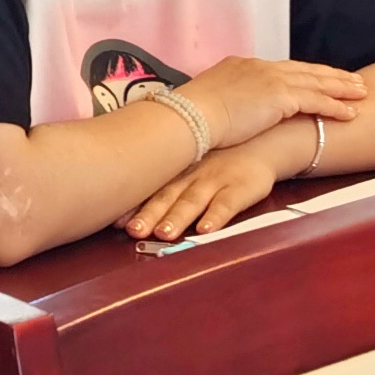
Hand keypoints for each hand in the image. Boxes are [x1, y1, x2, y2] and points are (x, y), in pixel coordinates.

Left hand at [124, 138, 286, 243]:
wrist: (261, 141)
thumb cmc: (218, 158)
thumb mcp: (190, 163)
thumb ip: (165, 182)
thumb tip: (126, 200)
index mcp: (176, 172)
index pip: (150, 189)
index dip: (133, 204)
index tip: (113, 220)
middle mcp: (191, 176)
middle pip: (167, 197)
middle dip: (149, 215)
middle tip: (133, 231)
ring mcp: (216, 180)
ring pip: (193, 201)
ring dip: (177, 217)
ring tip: (163, 233)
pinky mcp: (241, 187)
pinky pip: (227, 204)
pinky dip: (216, 217)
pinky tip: (205, 230)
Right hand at [179, 56, 366, 148]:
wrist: (190, 117)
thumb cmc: (192, 116)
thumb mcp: (210, 101)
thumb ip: (227, 102)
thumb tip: (228, 112)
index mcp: (243, 65)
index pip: (282, 68)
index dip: (304, 73)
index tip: (319, 77)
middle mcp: (261, 67)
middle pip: (305, 70)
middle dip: (331, 75)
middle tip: (352, 79)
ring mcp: (272, 80)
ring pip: (317, 82)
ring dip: (341, 88)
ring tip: (361, 92)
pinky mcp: (281, 98)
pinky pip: (317, 102)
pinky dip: (335, 107)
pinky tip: (350, 113)